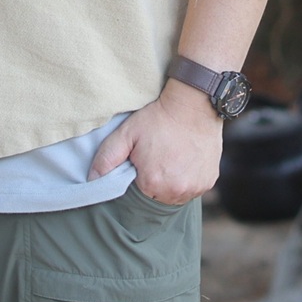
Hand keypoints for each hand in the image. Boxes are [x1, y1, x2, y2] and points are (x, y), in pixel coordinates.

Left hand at [90, 80, 223, 204]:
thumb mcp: (127, 133)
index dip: (139, 177)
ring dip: (172, 182)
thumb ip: (106, 158)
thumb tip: (92, 179)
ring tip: (172, 157)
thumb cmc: (159, 118)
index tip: (144, 160)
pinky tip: (185, 159)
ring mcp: (195, 187)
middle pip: (158, 197)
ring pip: (176, 194)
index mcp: (153, 183)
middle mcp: (176, 191)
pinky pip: (193, 188)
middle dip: (155, 181)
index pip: (139, 193)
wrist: (194, 104)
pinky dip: (188, 178)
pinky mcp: (209, 182)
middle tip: (158, 156)